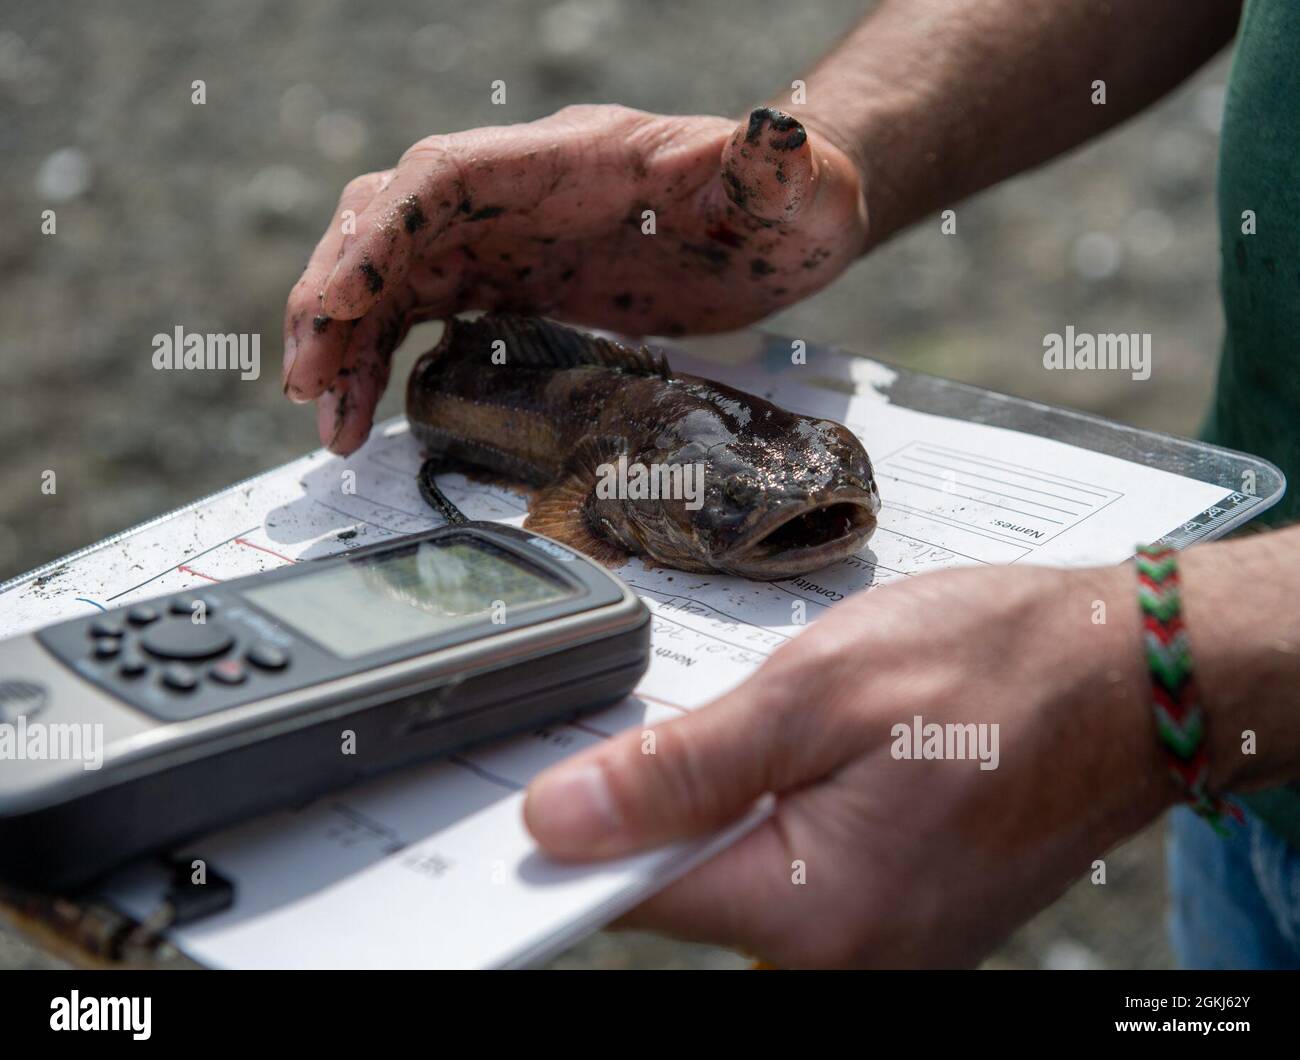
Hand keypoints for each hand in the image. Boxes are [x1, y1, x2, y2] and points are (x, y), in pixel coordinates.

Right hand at [282, 104, 867, 452]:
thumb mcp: (793, 188)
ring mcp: (509, 237)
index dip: (380, 237)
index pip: (442, 180)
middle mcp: (518, 194)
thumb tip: (772, 132)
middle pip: (391, 223)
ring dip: (347, 341)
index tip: (334, 306)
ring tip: (328, 422)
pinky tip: (367, 413)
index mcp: (566, 161)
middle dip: (337, 295)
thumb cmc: (790, 200)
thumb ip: (771, 167)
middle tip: (308, 382)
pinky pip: (423, 314)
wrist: (785, 222)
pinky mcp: (513, 283)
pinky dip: (383, 359)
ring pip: (393, 275)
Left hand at [523, 563, 1173, 966]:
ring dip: (723, 798)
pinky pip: (785, 871)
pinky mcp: (885, 917)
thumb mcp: (816, 691)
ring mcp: (870, 946)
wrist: (1122, 679)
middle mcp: (840, 958)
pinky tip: (809, 754)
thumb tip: (563, 820)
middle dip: (662, 802)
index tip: (541, 789)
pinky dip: (770, 810)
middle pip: (678, 889)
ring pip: (731, 874)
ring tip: (784, 724)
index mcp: (812, 913)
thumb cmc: (995, 667)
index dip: (573, 837)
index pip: (631, 896)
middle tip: (712, 712)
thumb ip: (680, 770)